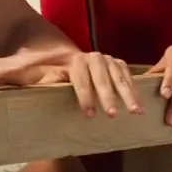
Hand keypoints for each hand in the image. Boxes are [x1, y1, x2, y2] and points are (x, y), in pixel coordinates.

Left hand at [27, 51, 144, 118]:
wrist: (51, 57)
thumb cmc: (41, 74)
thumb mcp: (32, 76)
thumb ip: (39, 80)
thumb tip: (46, 86)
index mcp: (71, 60)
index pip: (79, 77)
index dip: (85, 95)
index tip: (89, 114)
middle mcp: (90, 56)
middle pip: (102, 75)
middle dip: (109, 96)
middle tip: (114, 115)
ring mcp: (104, 58)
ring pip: (118, 74)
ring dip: (127, 93)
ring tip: (136, 112)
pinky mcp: (114, 62)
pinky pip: (125, 73)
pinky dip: (133, 86)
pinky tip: (139, 102)